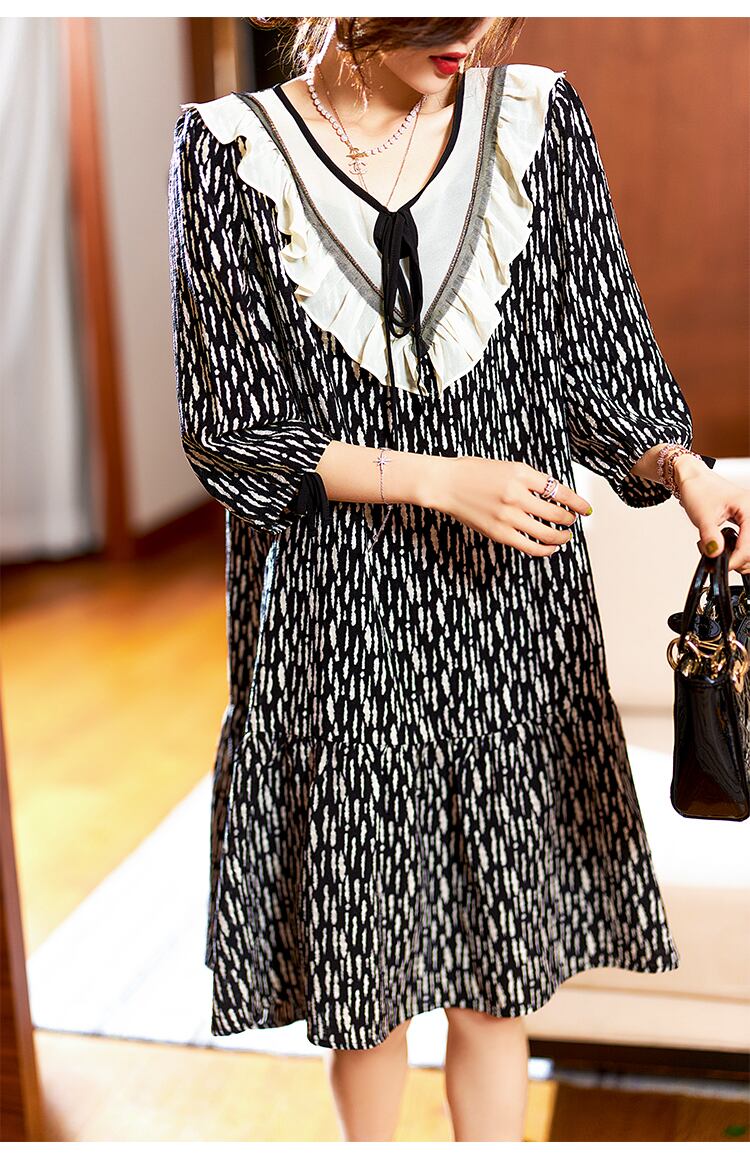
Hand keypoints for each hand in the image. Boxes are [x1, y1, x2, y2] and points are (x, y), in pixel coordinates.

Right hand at [423, 456, 592, 555]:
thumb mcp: (507, 467)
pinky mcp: (499, 532)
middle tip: (571, 521)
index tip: (585, 509)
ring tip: (565, 536)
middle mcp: (517, 494)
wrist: (445, 484)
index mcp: (521, 473)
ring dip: (561, 537)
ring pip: (547, 533)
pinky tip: (550, 548)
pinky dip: (545, 549)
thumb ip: (530, 480)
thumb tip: (555, 496)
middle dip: (569, 519)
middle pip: (557, 513)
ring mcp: (508, 515)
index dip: (577, 502)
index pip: (559, 490)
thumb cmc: (474, 473)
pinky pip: (530, 546)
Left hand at [674, 456, 749, 572]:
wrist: (693, 479)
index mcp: (748, 508)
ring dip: (740, 556)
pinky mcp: (745, 520)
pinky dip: (739, 549)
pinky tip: (726, 549)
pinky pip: (748, 540)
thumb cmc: (698, 489)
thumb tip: (716, 555)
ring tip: (722, 555)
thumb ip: (710, 537)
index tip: (723, 566)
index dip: (737, 560)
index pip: (749, 544)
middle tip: (722, 562)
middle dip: (741, 560)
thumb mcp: (702, 516)